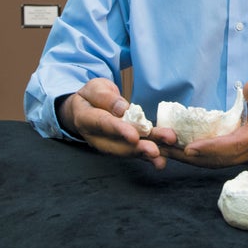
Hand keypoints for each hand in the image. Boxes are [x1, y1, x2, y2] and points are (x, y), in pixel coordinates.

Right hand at [58, 78, 175, 168]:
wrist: (87, 107)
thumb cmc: (91, 96)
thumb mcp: (95, 88)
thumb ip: (106, 97)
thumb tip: (122, 108)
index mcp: (86, 118)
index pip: (103, 124)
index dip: (119, 130)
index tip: (134, 136)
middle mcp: (96, 137)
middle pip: (116, 145)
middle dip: (137, 149)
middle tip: (154, 151)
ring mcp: (108, 145)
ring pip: (127, 151)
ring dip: (145, 154)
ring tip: (160, 158)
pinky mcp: (120, 147)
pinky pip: (134, 152)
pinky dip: (148, 157)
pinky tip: (161, 160)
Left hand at [160, 79, 247, 167]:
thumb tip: (247, 89)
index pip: (233, 145)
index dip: (211, 148)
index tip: (189, 148)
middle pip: (219, 160)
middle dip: (192, 157)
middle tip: (166, 151)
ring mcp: (245, 156)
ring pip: (215, 163)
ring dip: (190, 160)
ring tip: (166, 153)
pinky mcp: (238, 156)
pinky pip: (216, 160)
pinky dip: (197, 157)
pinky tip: (180, 152)